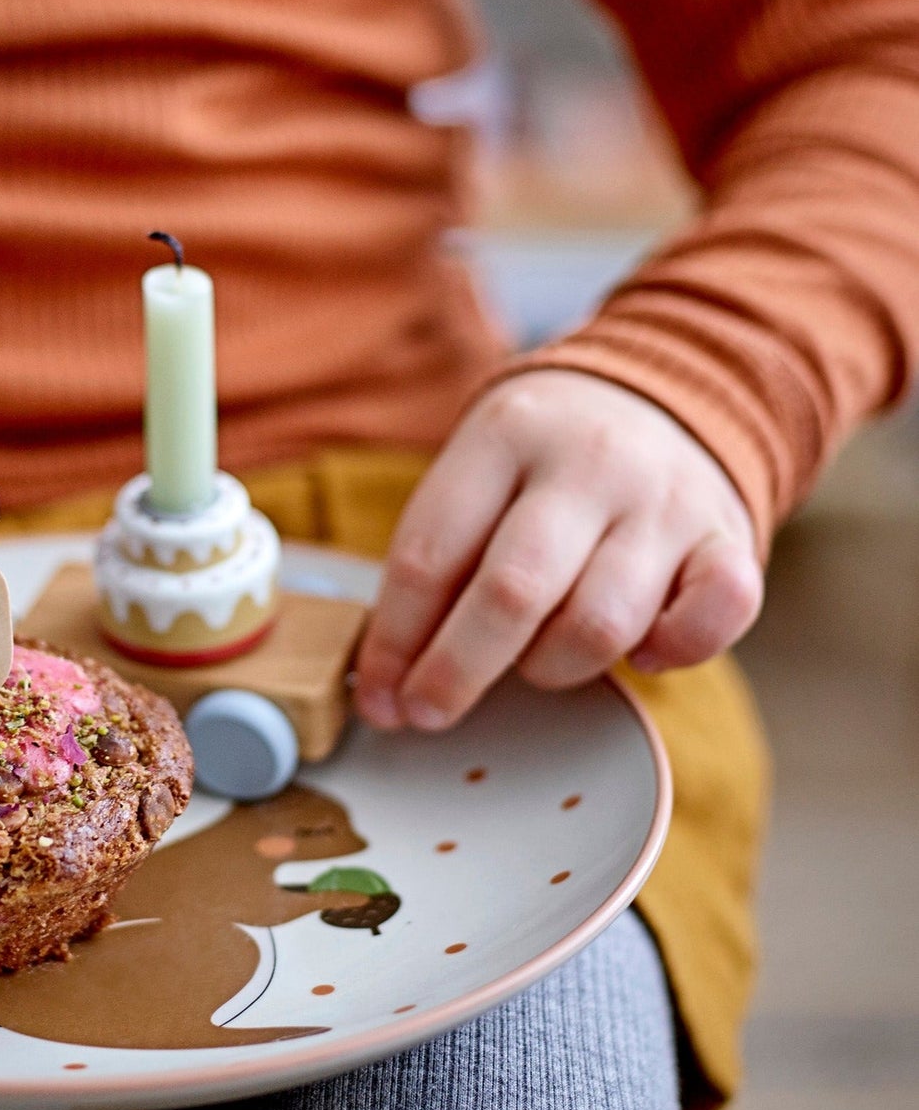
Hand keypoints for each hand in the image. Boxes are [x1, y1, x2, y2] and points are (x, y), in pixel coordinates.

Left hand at [354, 370, 763, 729]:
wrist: (661, 398)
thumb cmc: (540, 467)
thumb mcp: (475, 478)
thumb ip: (434, 566)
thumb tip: (387, 687)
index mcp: (504, 438)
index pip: (428, 557)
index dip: (393, 643)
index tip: (379, 700)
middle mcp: (589, 463)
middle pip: (511, 593)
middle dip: (457, 672)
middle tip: (429, 711)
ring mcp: (665, 501)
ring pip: (599, 625)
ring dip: (552, 667)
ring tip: (535, 657)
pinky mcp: (729, 539)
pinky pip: (713, 618)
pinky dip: (670, 654)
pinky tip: (639, 653)